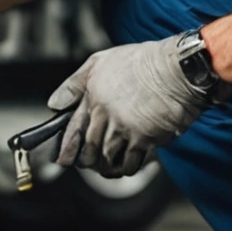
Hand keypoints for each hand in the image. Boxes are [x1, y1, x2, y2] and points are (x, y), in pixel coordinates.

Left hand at [46, 35, 219, 177]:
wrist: (177, 70)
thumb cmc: (141, 62)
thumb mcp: (100, 62)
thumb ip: (74, 84)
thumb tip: (54, 104)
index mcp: (93, 98)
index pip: (72, 130)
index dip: (66, 148)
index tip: (62, 159)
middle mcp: (106, 116)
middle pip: (89, 149)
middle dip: (86, 161)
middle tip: (87, 163)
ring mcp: (125, 129)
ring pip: (107, 159)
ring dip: (105, 166)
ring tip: (106, 166)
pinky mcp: (145, 139)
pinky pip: (131, 164)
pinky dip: (126, 168)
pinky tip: (126, 165)